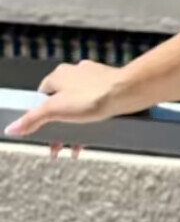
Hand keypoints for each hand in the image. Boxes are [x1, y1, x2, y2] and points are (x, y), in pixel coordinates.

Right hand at [2, 62, 130, 152]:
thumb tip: (11, 128)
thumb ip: (32, 119)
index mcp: (59, 75)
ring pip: (78, 108)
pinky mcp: (109, 86)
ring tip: (77, 148)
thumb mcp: (55, 111)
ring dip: (75, 129)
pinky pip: (95, 107)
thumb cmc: (92, 97)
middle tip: (59, 148)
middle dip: (58, 128)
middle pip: (60, 105)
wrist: (127, 92)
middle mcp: (76, 73)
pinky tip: (93, 137)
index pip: (41, 96)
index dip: (40, 117)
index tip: (43, 134)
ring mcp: (94, 78)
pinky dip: (91, 122)